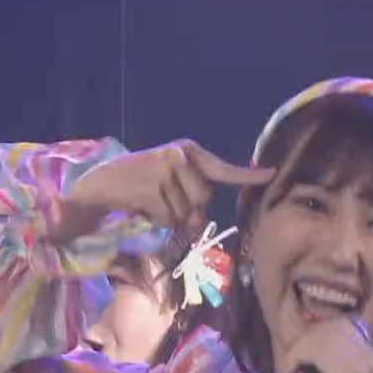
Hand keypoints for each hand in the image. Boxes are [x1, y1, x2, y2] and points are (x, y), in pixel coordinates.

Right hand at [63, 140, 273, 231]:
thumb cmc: (141, 186)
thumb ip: (193, 196)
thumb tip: (201, 222)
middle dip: (188, 210)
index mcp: (189, 151)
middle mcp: (179, 155)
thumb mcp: (172, 182)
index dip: (247, 176)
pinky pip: (167, 218)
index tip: (271, 175)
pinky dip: (156, 220)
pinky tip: (141, 206)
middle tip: (165, 201)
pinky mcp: (150, 185)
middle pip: (204, 200)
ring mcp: (164, 168)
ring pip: (185, 212)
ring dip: (169, 216)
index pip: (223, 168)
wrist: (102, 183)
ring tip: (150, 201)